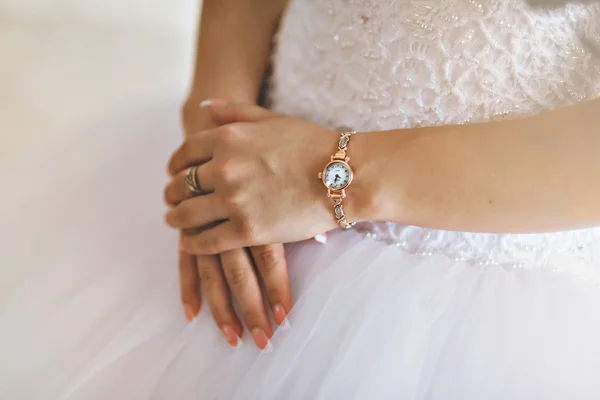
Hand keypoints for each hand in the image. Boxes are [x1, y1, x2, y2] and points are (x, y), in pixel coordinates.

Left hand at [173, 100, 291, 349]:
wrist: (344, 176)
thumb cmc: (313, 144)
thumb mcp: (272, 118)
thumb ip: (235, 111)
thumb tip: (204, 106)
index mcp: (228, 138)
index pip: (184, 153)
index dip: (174, 165)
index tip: (174, 173)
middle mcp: (224, 168)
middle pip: (181, 185)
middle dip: (172, 194)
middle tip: (172, 201)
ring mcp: (233, 201)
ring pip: (187, 214)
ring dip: (176, 219)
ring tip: (175, 222)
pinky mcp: (246, 231)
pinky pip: (206, 241)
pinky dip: (192, 244)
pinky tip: (190, 243)